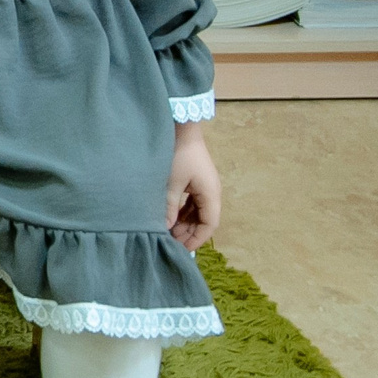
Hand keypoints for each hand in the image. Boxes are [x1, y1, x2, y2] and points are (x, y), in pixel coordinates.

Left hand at [167, 123, 221, 250]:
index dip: (197, 239)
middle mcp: (211, 192)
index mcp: (211, 194)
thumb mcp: (171, 183)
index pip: (210, 224)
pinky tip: (170, 218)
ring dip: (185, 223)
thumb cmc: (177, 154)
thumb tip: (166, 228)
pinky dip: (183, 212)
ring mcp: (203, 186)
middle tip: (170, 242)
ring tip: (168, 232)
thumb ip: (169, 207)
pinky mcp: (195, 181)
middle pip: (204, 220)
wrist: (180, 129)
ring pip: (198, 212)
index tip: (182, 249)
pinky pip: (192, 203)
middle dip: (189, 232)